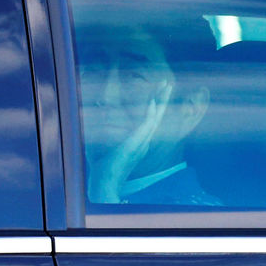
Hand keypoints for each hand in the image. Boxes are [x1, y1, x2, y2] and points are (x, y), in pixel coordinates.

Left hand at [87, 81, 173, 202]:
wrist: (105, 181)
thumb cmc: (103, 164)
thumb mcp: (103, 141)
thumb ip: (103, 126)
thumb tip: (96, 108)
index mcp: (139, 141)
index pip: (150, 120)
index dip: (155, 106)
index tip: (157, 92)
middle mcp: (144, 141)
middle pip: (157, 116)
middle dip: (163, 99)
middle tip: (168, 84)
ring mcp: (141, 143)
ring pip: (155, 118)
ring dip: (161, 101)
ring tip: (166, 87)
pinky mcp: (135, 144)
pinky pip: (146, 127)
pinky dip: (150, 114)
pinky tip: (153, 101)